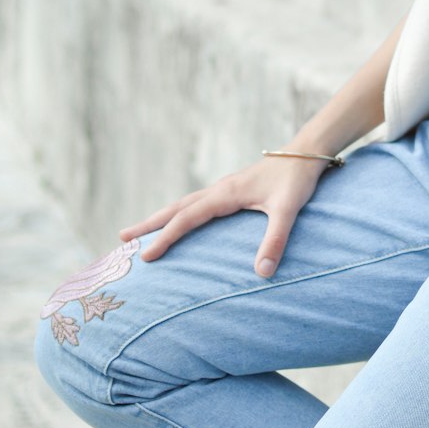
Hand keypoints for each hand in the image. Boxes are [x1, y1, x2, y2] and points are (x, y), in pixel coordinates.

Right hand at [118, 154, 328, 277]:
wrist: (307, 153)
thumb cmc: (297, 180)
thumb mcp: (288, 210)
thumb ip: (275, 240)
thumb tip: (262, 273)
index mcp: (225, 194)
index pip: (187, 219)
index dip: (165, 238)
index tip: (145, 257)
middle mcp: (219, 190)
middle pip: (176, 208)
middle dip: (149, 224)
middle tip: (121, 239)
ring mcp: (225, 188)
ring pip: (185, 204)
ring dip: (162, 217)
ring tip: (142, 232)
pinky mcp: (233, 190)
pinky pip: (199, 204)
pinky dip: (182, 213)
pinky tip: (183, 222)